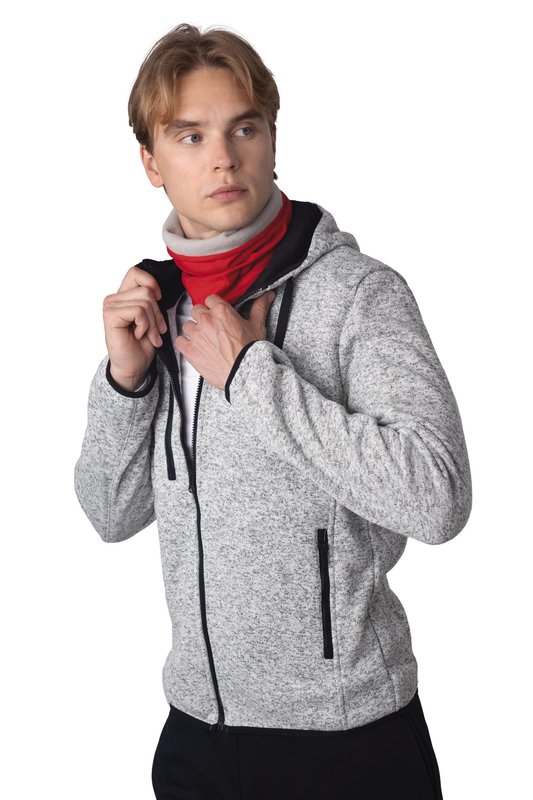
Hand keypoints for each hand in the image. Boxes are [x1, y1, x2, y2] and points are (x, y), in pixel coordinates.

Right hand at [103, 266, 167, 390]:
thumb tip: (158, 291)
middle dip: (157, 312)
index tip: (159, 299)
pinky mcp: (111, 315)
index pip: (136, 273)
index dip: (151, 283)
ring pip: (144, 301)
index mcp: (123, 297)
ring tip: (148, 334)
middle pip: (146, 290)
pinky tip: (138, 335)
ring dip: (152, 322)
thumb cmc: (141, 345)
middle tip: (156, 330)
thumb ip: (151, 302)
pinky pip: (138, 311)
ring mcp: (110, 306)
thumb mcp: (151, 318)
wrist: (133, 367)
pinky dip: (144, 325)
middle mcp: (114, 299)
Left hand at [176, 291, 275, 389]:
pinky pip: (180, 341)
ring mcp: (196, 335)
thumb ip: (260, 307)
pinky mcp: (190, 350)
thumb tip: (268, 295)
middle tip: (211, 327)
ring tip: (203, 339)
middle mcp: (206, 320)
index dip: (214, 306)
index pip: (210, 299)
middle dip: (202, 317)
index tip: (216, 312)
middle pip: (196, 310)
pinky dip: (185, 343)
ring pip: (187, 325)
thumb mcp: (257, 326)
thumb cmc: (251, 352)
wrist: (244, 373)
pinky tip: (193, 347)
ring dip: (193, 330)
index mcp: (221, 311)